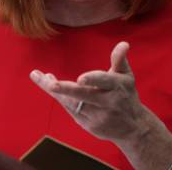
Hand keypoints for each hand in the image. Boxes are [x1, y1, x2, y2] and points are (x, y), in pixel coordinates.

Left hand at [29, 41, 151, 144]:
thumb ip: (120, 60)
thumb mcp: (126, 77)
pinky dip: (61, 98)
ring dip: (56, 91)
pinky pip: (72, 111)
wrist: (133, 127)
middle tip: (51, 84)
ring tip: (38, 76)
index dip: (93, 79)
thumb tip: (124, 43)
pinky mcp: (90, 126)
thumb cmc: (127, 95)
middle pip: (84, 95)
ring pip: (73, 103)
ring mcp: (98, 116)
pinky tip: (50, 86)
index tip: (81, 78)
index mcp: (118, 87)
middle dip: (67, 90)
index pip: (104, 81)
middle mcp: (108, 102)